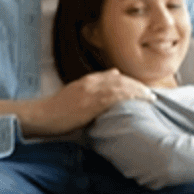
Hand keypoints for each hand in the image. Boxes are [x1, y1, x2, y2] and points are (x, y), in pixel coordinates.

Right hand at [25, 69, 154, 135]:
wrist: (42, 115)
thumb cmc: (56, 111)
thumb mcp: (74, 97)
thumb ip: (90, 93)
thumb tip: (106, 90)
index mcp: (86, 81)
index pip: (113, 77)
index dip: (128, 82)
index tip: (140, 88)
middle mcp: (91, 82)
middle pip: (121, 80)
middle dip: (137, 86)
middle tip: (150, 94)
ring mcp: (92, 91)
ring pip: (121, 86)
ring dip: (138, 91)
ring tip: (150, 97)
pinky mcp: (92, 101)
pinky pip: (116, 96)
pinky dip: (131, 96)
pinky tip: (141, 100)